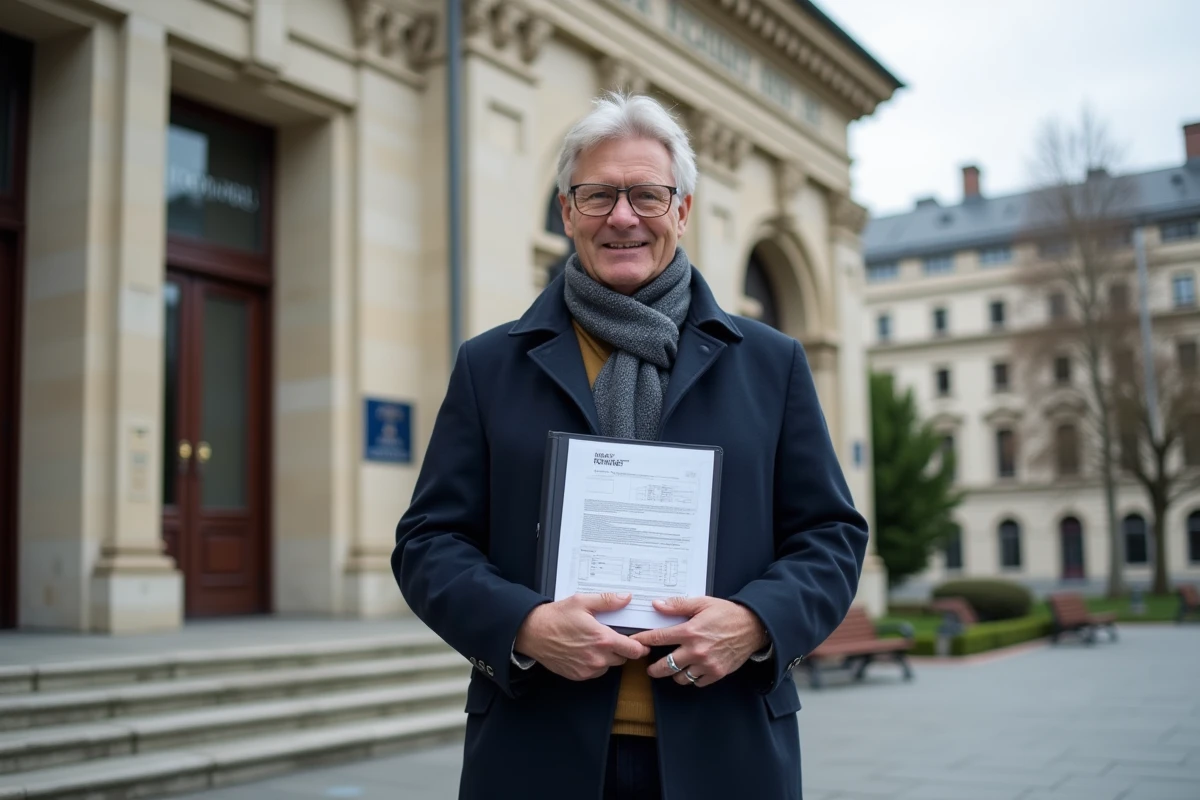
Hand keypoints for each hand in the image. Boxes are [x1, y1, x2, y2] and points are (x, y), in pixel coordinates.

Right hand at [514, 593, 650, 680]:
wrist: (532, 633)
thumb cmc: (556, 617)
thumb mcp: (582, 602)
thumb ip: (607, 601)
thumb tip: (626, 598)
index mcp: (602, 639)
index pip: (634, 650)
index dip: (640, 647)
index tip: (641, 643)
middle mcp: (598, 658)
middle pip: (623, 658)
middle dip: (622, 649)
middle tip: (612, 637)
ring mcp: (588, 669)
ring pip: (610, 666)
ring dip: (608, 657)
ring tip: (595, 643)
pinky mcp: (578, 675)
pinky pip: (596, 672)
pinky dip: (595, 664)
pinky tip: (585, 651)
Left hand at [630, 597, 768, 687]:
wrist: (752, 627)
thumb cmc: (727, 614)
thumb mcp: (702, 603)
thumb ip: (678, 605)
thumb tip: (657, 604)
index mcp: (690, 631)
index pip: (658, 638)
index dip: (643, 640)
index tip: (634, 643)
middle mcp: (696, 650)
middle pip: (664, 666)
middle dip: (653, 668)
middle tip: (650, 667)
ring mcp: (706, 664)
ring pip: (680, 677)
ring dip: (674, 673)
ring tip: (674, 667)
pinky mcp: (716, 673)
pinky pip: (697, 682)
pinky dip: (692, 678)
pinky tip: (693, 669)